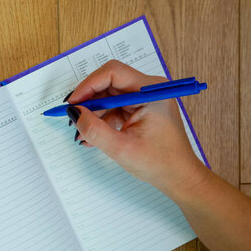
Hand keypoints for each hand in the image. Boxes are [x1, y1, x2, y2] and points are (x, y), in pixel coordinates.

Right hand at [67, 60, 207, 199]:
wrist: (178, 176)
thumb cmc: (159, 162)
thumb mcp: (121, 148)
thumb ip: (94, 129)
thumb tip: (74, 113)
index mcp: (150, 92)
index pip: (113, 73)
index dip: (88, 85)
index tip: (73, 102)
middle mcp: (148, 90)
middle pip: (108, 83)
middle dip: (88, 100)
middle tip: (73, 117)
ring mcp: (144, 99)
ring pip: (109, 96)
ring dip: (93, 113)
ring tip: (82, 133)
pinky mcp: (140, 109)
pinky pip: (114, 107)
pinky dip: (101, 120)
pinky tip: (92, 136)